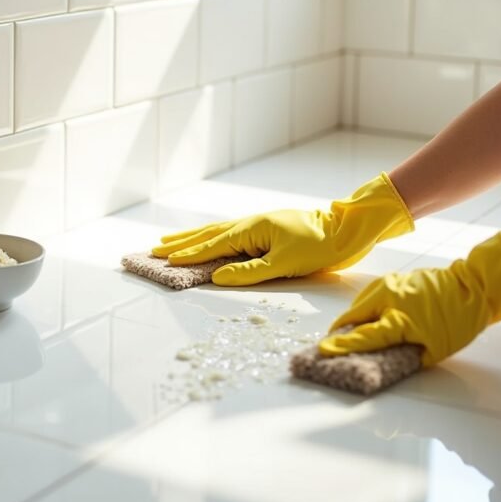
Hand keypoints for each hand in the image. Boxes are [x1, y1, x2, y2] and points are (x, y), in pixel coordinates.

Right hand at [152, 173, 412, 285]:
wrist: (344, 230)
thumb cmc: (318, 247)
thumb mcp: (285, 264)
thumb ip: (249, 272)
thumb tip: (217, 277)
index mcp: (251, 229)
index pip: (212, 245)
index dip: (189, 254)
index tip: (165, 259)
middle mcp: (248, 223)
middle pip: (207, 234)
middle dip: (181, 243)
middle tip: (155, 248)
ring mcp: (255, 225)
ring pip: (215, 232)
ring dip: (191, 237)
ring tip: (170, 241)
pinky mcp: (262, 230)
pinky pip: (227, 233)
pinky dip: (209, 236)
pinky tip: (205, 238)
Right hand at [319, 232, 500, 366]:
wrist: (471, 288)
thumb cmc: (457, 322)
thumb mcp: (433, 349)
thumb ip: (403, 354)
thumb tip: (381, 359)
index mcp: (400, 318)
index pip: (365, 335)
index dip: (343, 345)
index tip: (324, 350)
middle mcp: (388, 297)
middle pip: (354, 316)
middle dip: (344, 331)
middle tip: (338, 345)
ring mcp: (387, 284)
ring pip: (360, 304)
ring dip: (357, 319)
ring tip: (360, 333)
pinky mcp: (390, 278)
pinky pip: (369, 296)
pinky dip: (367, 309)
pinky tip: (375, 317)